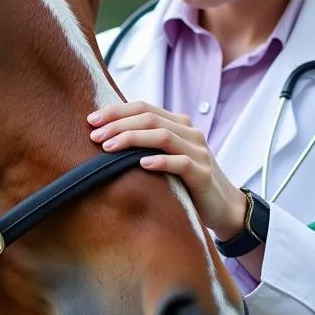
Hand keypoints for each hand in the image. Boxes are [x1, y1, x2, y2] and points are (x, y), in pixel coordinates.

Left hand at [87, 101, 247, 240]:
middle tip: (95, 135)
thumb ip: (144, 143)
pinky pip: (181, 163)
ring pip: (163, 136)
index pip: (144, 107)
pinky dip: (160, 161)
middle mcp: (189, 133)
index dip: (116, 111)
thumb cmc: (185, 181)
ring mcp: (198, 152)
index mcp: (178, 124)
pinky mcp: (203, 174)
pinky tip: (141, 164)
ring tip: (109, 148)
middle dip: (118, 125)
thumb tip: (104, 136)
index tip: (91, 119)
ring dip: (132, 139)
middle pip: (150, 119)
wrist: (223, 206)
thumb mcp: (165, 156)